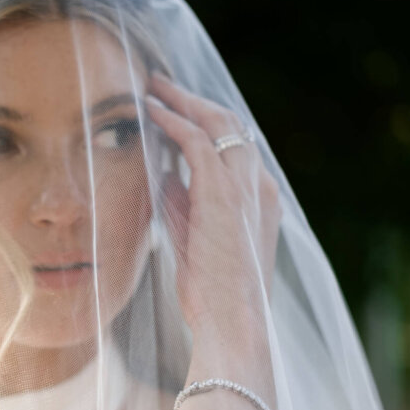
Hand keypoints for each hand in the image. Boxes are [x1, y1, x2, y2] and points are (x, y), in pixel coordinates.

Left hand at [145, 72, 281, 346]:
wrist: (230, 324)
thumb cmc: (211, 296)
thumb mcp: (194, 242)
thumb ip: (182, 206)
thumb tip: (163, 175)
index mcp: (257, 199)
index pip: (232, 145)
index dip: (202, 122)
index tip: (172, 110)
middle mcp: (258, 185)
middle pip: (228, 123)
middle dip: (192, 100)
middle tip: (159, 84)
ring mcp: (245, 185)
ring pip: (216, 122)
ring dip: (182, 100)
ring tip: (152, 86)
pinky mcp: (224, 190)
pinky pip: (197, 139)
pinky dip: (173, 120)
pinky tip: (151, 112)